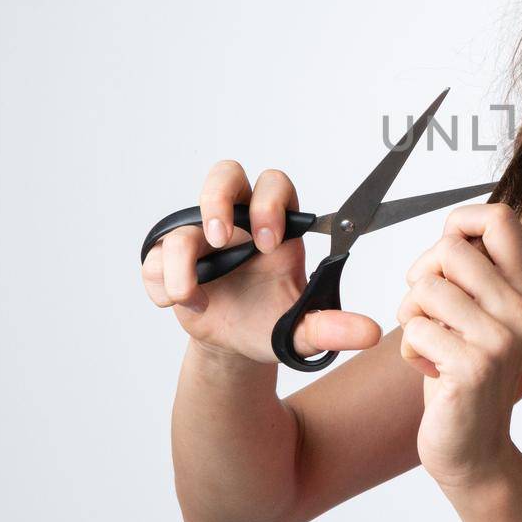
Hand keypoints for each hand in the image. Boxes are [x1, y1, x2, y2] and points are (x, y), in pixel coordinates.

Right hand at [141, 160, 381, 363]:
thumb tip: (369, 333)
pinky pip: (153, 257)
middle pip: (224, 176)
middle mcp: (237, 223)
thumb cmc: (270, 322)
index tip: (269, 243)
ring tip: (192, 295)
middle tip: (221, 238)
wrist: (235, 346)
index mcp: (276, 226)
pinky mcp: (168, 260)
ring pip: (180, 224)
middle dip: (217, 200)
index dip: (270, 204)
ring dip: (180, 258)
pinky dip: (160, 282)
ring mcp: (199, 239)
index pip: (275, 186)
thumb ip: (331, 328)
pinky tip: (178, 304)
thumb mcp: (301, 330)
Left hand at [398, 204, 521, 489]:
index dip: (459, 222)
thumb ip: (473, 273)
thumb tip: (454, 231)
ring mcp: (500, 338)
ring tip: (430, 343)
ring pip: (426, 287)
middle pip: (450, 249)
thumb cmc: (465, 372)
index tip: (445, 256)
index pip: (500, 218)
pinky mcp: (474, 367)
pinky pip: (416, 328)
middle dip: (421, 274)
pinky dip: (411, 348)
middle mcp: (520, 308)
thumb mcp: (479, 314)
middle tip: (429, 309)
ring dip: (412, 315)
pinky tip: (431, 369)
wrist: (473, 447)